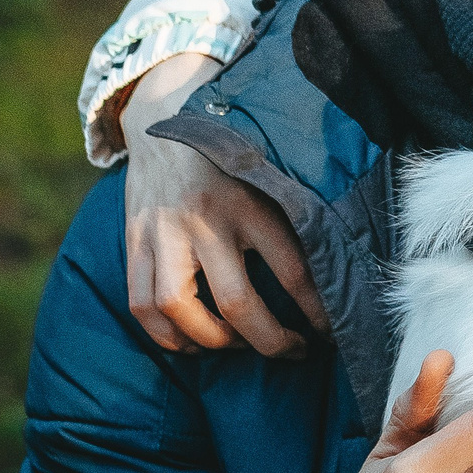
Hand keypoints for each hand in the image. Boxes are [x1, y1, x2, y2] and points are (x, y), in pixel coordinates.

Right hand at [119, 53, 328, 356]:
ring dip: (213, 342)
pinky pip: (141, 305)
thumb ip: (295, 219)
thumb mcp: (269, 178)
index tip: (331, 331)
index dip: (316, 313)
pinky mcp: (134, 241)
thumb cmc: (229, 160)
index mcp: (250, 202)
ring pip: (180, 309)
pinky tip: (192, 341)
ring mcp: (164, 232)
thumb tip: (337, 271)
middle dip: (272, 342)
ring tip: (237, 345)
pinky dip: (166, 335)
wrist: (164, 121)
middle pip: (238, 303)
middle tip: (294, 350)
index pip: (293, 271)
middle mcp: (205, 219)